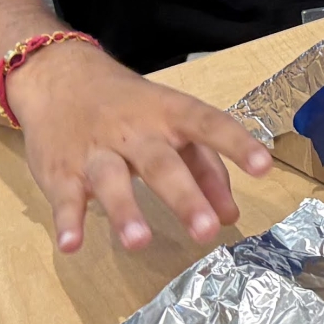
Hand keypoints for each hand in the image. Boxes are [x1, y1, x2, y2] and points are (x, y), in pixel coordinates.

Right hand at [7, 40, 273, 252]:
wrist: (59, 78)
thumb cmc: (132, 109)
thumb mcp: (172, 124)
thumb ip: (205, 168)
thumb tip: (230, 215)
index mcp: (170, 114)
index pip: (208, 124)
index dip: (237, 143)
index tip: (264, 167)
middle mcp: (135, 131)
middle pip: (161, 163)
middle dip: (184, 197)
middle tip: (206, 232)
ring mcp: (96, 150)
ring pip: (111, 178)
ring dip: (125, 210)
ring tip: (139, 243)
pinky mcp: (62, 171)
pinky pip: (64, 197)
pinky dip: (66, 220)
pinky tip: (71, 245)